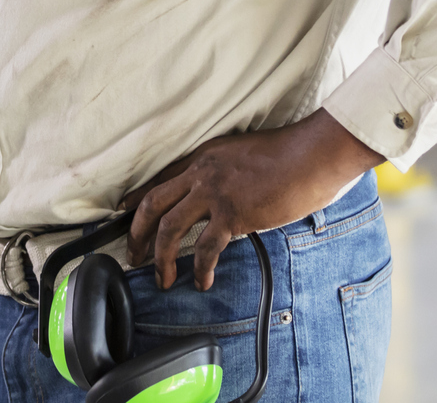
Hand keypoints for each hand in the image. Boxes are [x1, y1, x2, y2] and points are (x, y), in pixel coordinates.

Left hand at [120, 110, 383, 290]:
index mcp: (204, 156)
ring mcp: (215, 192)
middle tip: (134, 256)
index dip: (137, 199)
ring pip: (169, 228)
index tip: (124, 214)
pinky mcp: (233, 213)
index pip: (161, 179)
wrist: (312, 155)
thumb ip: (226, 173)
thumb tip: (220, 199)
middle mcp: (202, 172)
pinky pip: (206, 248)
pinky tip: (203, 281)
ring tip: (163, 279)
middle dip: (136, 234)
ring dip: (161, 258)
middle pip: (152, 204)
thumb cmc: (289, 156)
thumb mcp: (245, 155)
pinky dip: (200, 269)